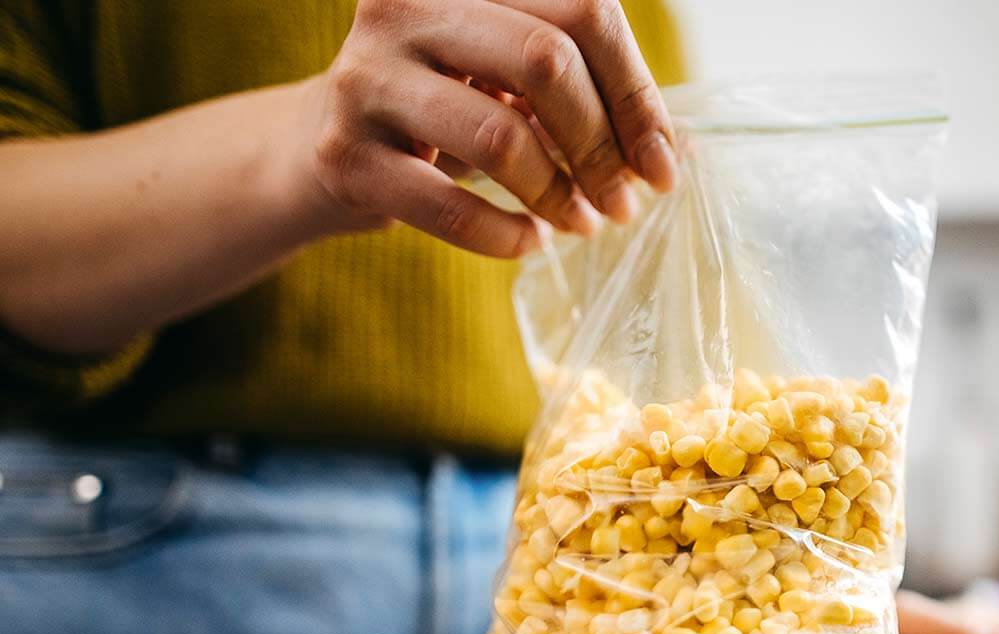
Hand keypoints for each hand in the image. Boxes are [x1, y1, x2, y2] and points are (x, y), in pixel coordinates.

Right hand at [287, 0, 678, 257]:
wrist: (317, 152)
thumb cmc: (442, 112)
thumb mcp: (506, 80)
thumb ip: (584, 93)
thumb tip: (676, 150)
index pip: (583, 10)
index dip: (637, 94)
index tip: (661, 163)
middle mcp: (405, 6)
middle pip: (547, 61)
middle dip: (603, 146)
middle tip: (624, 202)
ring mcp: (367, 79)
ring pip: (503, 137)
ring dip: (561, 196)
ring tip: (582, 224)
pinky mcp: (345, 156)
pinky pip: (452, 208)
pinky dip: (507, 236)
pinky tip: (530, 241)